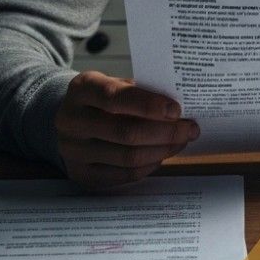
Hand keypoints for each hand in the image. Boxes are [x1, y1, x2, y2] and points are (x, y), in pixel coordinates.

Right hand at [55, 71, 198, 187]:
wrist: (70, 119)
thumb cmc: (102, 100)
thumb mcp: (115, 84)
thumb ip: (141, 92)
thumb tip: (179, 108)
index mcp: (82, 90)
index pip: (114, 97)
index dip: (148, 105)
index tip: (177, 109)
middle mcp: (71, 121)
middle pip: (126, 132)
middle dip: (165, 132)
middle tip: (190, 129)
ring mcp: (73, 151)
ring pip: (128, 157)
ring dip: (162, 150)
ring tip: (181, 141)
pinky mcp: (82, 174)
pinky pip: (124, 175)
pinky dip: (149, 165)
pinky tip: (162, 154)